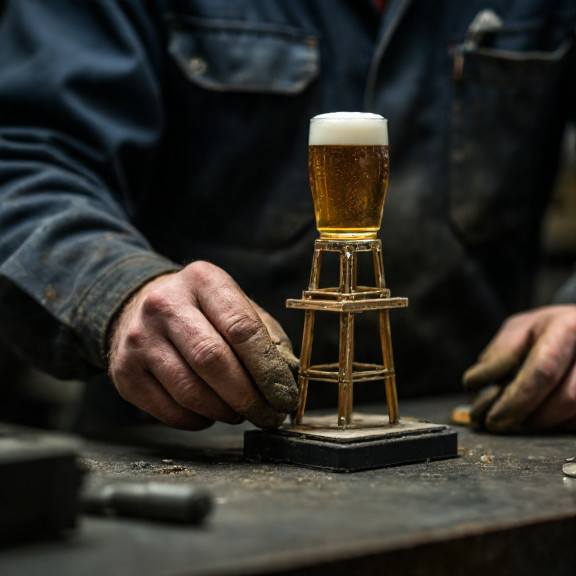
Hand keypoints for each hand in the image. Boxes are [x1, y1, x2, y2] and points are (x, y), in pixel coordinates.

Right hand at [107, 261, 298, 429]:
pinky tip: (210, 413)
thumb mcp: (235, 306)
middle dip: (248, 396)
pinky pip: (168, 410)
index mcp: (203, 280)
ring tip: (239, 413)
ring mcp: (139, 338)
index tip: (285, 396)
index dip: (268, 369)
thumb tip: (288, 378)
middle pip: (213, 360)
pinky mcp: (124, 371)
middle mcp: (165, 304)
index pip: (242, 328)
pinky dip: (197, 420)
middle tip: (268, 416)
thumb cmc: (202, 311)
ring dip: (224, 411)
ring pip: (189, 390)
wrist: (140, 307)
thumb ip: (265, 336)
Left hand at [462, 305, 575, 432]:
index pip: (544, 371)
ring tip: (522, 413)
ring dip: (545, 420)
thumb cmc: (547, 331)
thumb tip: (474, 384)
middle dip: (529, 414)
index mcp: (567, 327)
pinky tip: (544, 412)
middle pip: (567, 398)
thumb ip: (499, 355)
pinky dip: (559, 422)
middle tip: (501, 421)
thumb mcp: (519, 331)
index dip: (517, 399)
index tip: (493, 417)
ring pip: (575, 413)